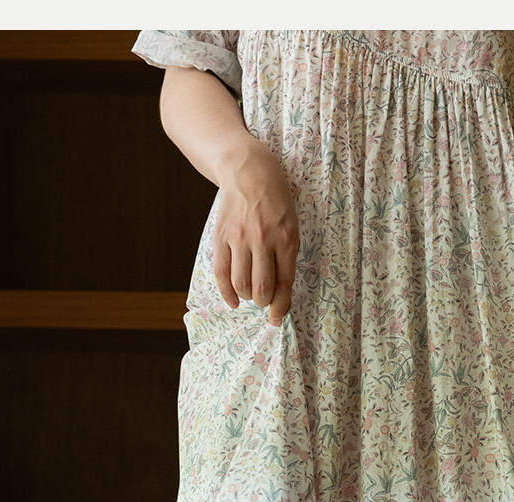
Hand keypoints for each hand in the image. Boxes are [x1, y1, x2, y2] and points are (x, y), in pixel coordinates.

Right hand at [212, 145, 299, 325]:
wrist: (248, 171)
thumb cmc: (276, 200)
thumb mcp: (291, 224)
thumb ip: (286, 255)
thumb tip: (279, 292)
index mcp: (287, 238)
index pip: (284, 281)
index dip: (281, 305)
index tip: (277, 318)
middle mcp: (263, 239)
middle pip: (262, 287)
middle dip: (264, 302)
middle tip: (264, 299)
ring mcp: (240, 238)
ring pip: (241, 283)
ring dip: (247, 296)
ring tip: (251, 293)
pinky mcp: (221, 237)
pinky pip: (221, 273)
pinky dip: (227, 292)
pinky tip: (233, 300)